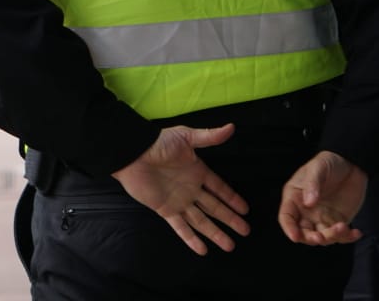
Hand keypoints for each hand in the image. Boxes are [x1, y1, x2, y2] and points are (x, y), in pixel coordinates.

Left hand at [111, 123, 249, 254]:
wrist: (132, 154)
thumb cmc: (158, 143)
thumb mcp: (186, 137)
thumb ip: (209, 137)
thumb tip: (231, 127)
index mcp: (197, 171)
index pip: (219, 188)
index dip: (232, 198)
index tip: (245, 209)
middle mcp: (191, 189)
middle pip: (214, 207)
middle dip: (230, 219)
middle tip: (245, 231)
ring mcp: (179, 200)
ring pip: (201, 221)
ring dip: (215, 233)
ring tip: (230, 246)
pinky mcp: (165, 209)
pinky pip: (180, 227)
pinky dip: (191, 239)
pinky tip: (202, 250)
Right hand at [278, 150, 367, 245]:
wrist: (351, 163)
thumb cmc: (329, 162)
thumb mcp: (318, 168)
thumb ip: (312, 184)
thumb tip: (308, 203)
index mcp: (295, 197)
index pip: (287, 217)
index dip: (289, 228)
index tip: (295, 237)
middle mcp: (306, 211)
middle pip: (303, 232)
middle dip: (310, 238)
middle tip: (320, 237)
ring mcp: (322, 218)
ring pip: (323, 236)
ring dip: (331, 237)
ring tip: (343, 227)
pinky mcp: (338, 221)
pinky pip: (341, 235)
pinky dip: (348, 237)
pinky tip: (356, 233)